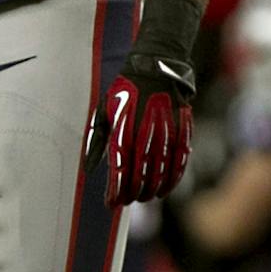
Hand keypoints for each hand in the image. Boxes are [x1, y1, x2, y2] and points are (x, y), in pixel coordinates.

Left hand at [85, 50, 194, 205]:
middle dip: (132, 193)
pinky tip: (164, 190)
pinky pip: (179, 163)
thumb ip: (97, 140)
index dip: (115, 190)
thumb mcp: (104, 111)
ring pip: (160, 173)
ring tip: (143, 198)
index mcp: (123, 130)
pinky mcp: (182, 133)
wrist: (157, 69)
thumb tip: (88, 168)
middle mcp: (145, 135)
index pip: (119, 169)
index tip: (111, 203)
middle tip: (126, 201)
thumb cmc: (125, 92)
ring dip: (151, 190)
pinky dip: (172, 180)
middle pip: (140, 175)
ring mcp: (166, 134)